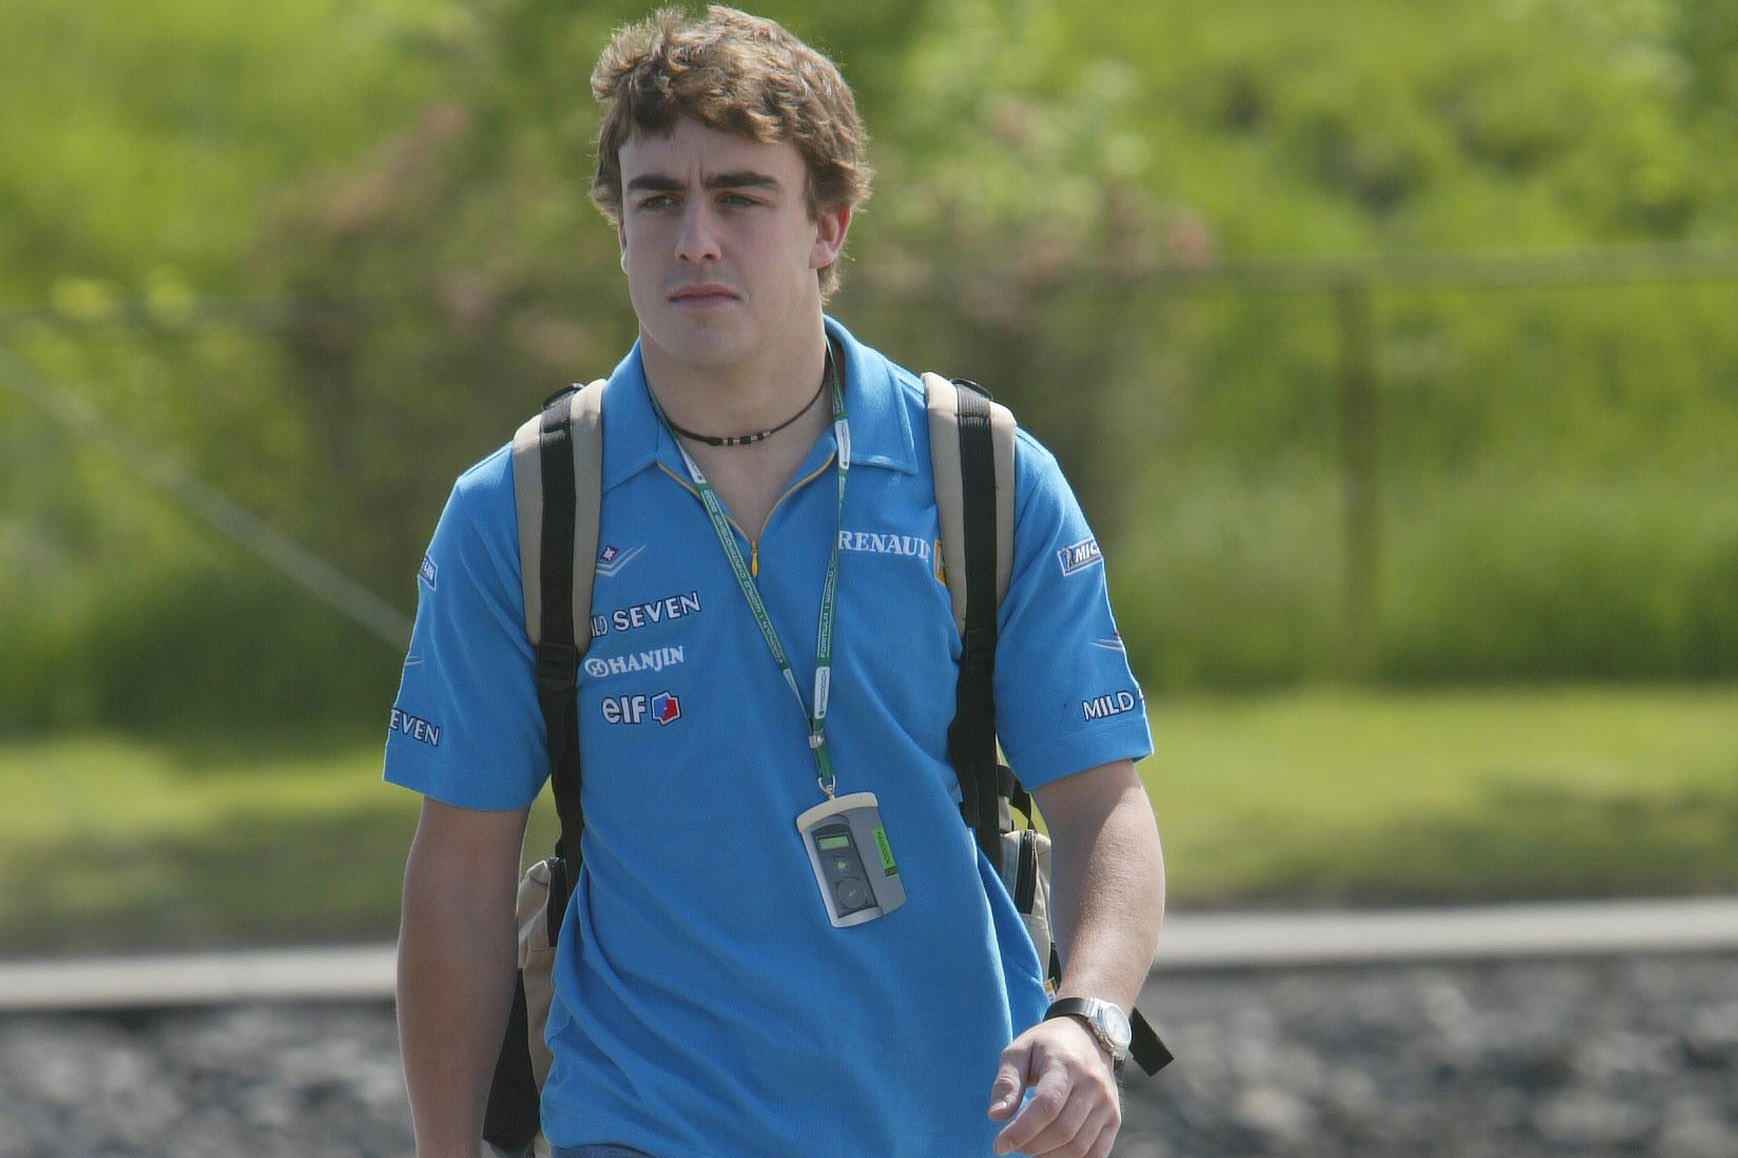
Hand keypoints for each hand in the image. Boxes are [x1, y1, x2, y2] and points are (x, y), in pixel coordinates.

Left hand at [986, 1015, 1120, 1156]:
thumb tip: (996, 1116)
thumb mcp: (1019, 1051)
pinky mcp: (1114, 1118)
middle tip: (1014, 1144)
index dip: (1021, 1131)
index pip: (1047, 1106)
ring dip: (1048, 1156)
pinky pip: (1096, 1154)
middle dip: (1031, 1145)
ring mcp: (1107, 1103)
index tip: (999, 1145)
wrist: (1088, 1036)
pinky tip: (1052, 1153)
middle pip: (1062, 1130)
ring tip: (1030, 1146)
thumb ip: (1007, 1082)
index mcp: (1066, 1064)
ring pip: (1078, 1146)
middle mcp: (1092, 1084)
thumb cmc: (1046, 1045)